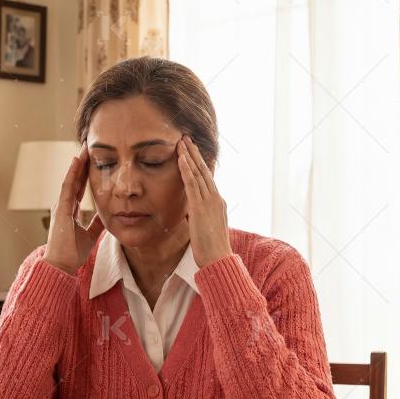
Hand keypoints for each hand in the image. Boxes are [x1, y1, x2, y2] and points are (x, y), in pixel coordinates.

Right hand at [43, 142, 105, 274]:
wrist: (61, 265)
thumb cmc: (72, 253)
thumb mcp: (89, 235)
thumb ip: (95, 224)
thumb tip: (106, 215)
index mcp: (69, 211)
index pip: (78, 188)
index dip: (85, 174)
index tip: (93, 161)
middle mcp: (64, 206)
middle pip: (74, 180)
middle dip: (82, 164)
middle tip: (89, 148)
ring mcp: (61, 206)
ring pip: (70, 179)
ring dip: (77, 163)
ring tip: (84, 148)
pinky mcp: (61, 209)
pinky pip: (67, 186)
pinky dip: (72, 173)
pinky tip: (77, 161)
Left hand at [177, 135, 232, 267]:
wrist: (218, 260)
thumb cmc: (212, 250)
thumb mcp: (206, 229)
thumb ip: (200, 218)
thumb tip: (191, 214)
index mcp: (218, 203)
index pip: (208, 179)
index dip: (200, 164)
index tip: (194, 152)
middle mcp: (216, 198)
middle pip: (204, 171)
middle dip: (195, 154)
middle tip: (187, 139)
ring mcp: (209, 201)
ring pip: (198, 173)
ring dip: (189, 156)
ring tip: (182, 141)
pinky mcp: (200, 207)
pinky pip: (192, 184)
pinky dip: (186, 169)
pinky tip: (181, 158)